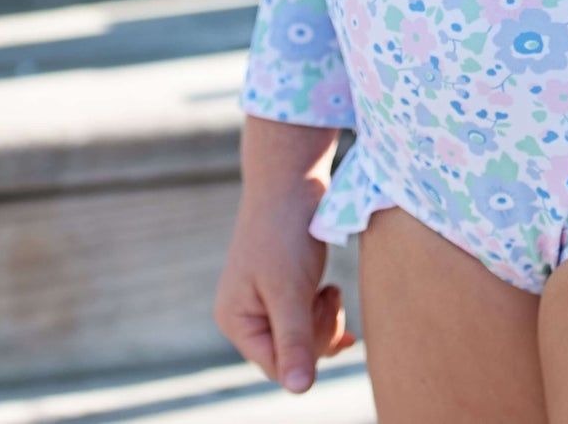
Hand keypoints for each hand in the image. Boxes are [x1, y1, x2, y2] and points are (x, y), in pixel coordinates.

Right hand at [213, 183, 355, 391]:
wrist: (293, 178)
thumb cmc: (287, 232)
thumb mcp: (291, 289)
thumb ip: (294, 340)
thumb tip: (299, 390)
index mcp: (236, 319)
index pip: (276, 366)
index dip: (307, 349)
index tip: (325, 309)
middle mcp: (246, 314)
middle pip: (292, 354)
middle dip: (318, 330)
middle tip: (330, 295)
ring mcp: (266, 300)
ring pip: (305, 336)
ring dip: (324, 317)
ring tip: (330, 288)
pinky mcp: (286, 286)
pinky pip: (308, 317)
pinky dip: (325, 309)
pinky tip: (331, 291)